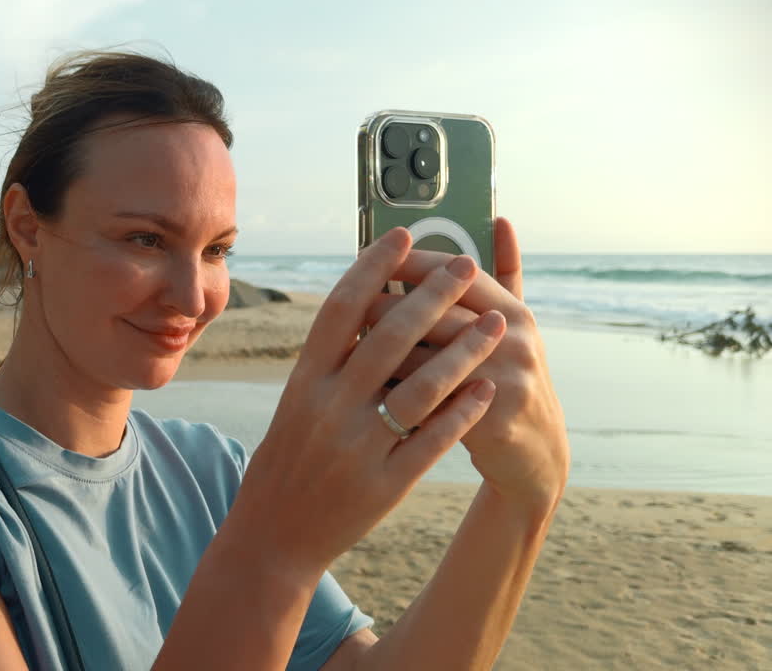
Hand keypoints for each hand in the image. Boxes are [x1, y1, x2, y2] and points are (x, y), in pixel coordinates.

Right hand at [226, 227, 505, 577]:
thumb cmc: (289, 459)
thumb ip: (331, 362)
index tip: (404, 235)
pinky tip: (488, 386)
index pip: (342, 310)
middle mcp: (328, 408)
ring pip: (421, 387)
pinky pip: (433, 440)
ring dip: (464, 349)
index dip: (373, 268)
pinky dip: (463, 411)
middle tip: (465, 264)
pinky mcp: (386, 484)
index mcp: (303, 381)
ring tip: (497, 322)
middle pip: (389, 338)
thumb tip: (372, 306)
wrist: (273, 536)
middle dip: (433, 294)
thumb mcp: (297, 404)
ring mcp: (357, 447)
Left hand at [375, 218, 568, 514]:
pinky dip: (396, 392)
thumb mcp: (513, 327)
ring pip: (427, 356)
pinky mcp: (491, 422)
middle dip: (388, 304)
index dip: (414, 261)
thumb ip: (504, 274)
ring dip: (383, 349)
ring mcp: (506, 381)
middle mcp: (515, 340)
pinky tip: (366, 388)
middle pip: (438, 310)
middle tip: (353, 302)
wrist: (534, 455)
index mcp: (514, 311)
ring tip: (350, 343)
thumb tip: (498, 220)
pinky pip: (430, 403)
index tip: (377, 255)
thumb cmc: (508, 379)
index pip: (458, 271)